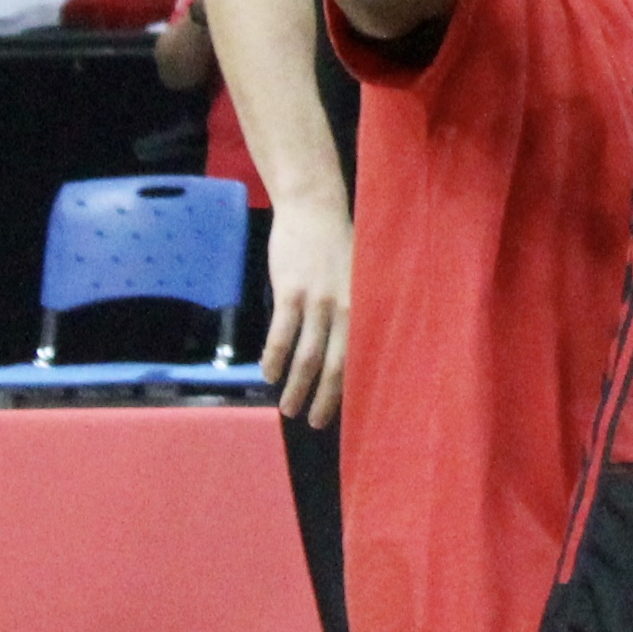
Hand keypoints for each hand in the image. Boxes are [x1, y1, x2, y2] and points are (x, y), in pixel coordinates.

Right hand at [260, 198, 353, 426]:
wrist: (314, 208)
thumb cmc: (337, 243)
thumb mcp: (358, 275)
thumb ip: (355, 308)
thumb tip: (350, 346)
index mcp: (364, 305)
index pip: (361, 356)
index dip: (352, 387)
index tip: (347, 412)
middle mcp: (346, 307)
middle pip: (335, 365)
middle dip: (325, 399)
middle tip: (315, 423)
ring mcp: (318, 301)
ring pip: (306, 357)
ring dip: (296, 387)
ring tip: (289, 408)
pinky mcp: (291, 292)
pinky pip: (281, 335)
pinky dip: (274, 359)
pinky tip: (268, 375)